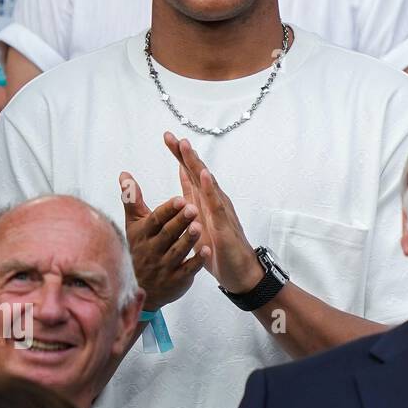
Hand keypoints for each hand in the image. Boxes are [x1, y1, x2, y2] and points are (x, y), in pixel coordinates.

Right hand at [120, 171, 205, 311]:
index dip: (167, 210)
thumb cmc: (140, 247)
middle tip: (193, 207)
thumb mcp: (134, 225)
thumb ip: (133, 200)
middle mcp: (152, 250)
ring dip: (188, 239)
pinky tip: (208, 250)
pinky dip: (196, 261)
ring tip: (199, 226)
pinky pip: (187, 270)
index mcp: (143, 234)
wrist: (140, 287)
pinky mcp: (176, 280)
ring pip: (177, 251)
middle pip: (167, 234)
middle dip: (180, 221)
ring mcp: (164, 267)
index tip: (180, 198)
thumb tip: (124, 174)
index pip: (155, 220)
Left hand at [164, 132, 262, 296]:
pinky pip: (216, 203)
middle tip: (171, 136)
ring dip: (195, 164)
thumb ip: (189, 207)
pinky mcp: (224, 224)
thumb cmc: (219, 249)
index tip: (168, 138)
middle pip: (196, 172)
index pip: (188, 174)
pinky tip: (203, 175)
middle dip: (184, 154)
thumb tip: (180, 190)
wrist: (239, 272)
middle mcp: (212, 201)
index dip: (179, 156)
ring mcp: (220, 211)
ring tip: (185, 146)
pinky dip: (209, 187)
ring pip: (206, 182)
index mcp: (202, 202)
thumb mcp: (196, 227)